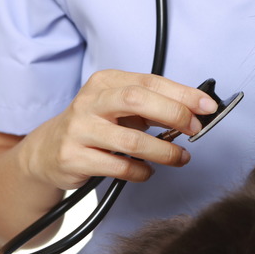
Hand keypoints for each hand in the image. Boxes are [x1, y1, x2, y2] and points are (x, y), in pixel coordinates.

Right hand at [18, 70, 218, 189]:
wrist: (47, 152)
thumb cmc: (95, 127)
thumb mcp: (120, 108)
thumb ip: (154, 106)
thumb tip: (196, 110)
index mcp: (106, 82)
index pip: (150, 81)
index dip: (183, 94)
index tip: (208, 107)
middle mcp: (90, 102)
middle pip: (138, 100)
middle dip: (174, 114)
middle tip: (195, 130)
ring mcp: (79, 130)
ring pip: (131, 140)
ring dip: (164, 151)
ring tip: (180, 158)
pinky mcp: (73, 158)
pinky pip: (118, 167)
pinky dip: (141, 172)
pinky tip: (147, 171)